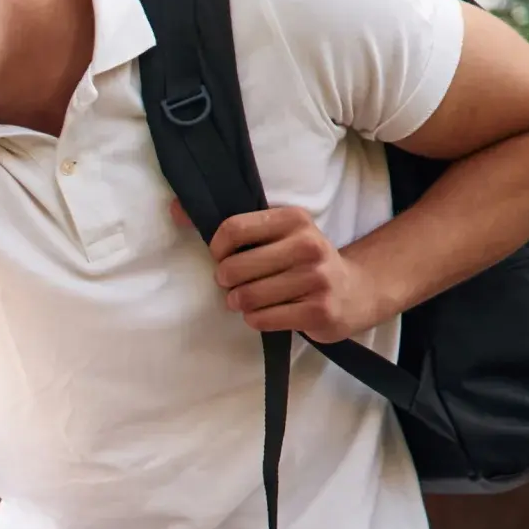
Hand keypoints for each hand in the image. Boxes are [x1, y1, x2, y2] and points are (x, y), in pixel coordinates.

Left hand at [190, 202, 391, 343]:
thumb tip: (174, 209)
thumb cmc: (300, 261)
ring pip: (246, 297)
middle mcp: (309, 246)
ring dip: (240, 302)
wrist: (354, 291)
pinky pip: (261, 319)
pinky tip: (269, 312)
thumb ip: (230, 225)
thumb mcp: (275, 234)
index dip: (216, 249)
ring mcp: (316, 279)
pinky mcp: (319, 310)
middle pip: (234, 268)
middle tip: (238, 283)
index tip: (222, 257)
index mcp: (295, 219)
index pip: (232, 229)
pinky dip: (255, 319)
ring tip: (252, 298)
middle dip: (226, 281)